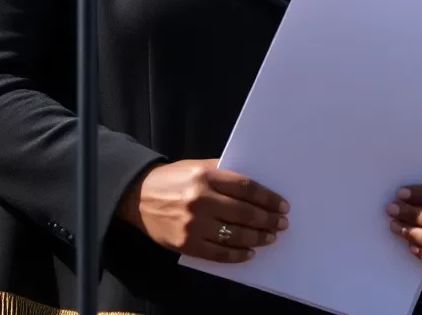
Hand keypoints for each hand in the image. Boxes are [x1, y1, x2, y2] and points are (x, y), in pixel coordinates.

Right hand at [117, 159, 288, 262]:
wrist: (138, 196)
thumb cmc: (174, 179)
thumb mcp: (198, 167)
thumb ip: (223, 174)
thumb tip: (256, 188)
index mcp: (206, 176)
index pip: (246, 188)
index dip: (268, 198)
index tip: (282, 205)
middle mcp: (200, 199)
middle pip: (244, 212)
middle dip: (267, 220)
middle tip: (282, 224)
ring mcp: (193, 224)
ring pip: (234, 235)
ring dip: (257, 238)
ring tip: (269, 238)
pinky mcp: (186, 244)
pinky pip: (218, 253)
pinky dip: (236, 254)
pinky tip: (248, 252)